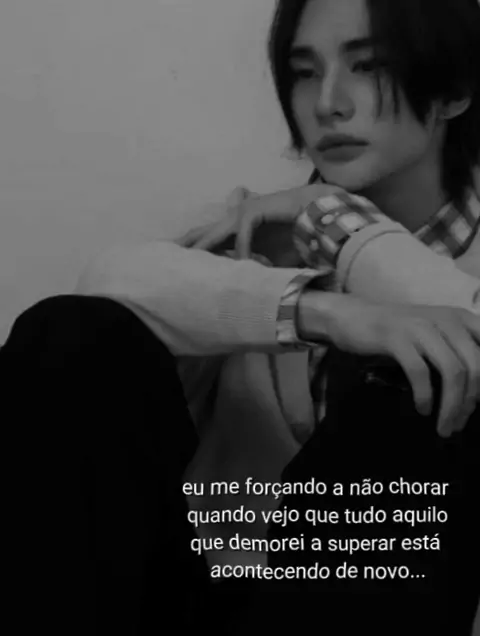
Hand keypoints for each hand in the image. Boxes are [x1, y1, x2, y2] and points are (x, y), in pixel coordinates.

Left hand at [178, 183, 342, 257]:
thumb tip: (249, 291)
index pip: (207, 241)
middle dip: (185, 247)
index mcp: (235, 232)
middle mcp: (233, 221)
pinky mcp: (253, 211)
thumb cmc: (296, 239)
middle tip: (166, 259)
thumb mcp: (272, 262)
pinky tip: (244, 264)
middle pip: (202, 234)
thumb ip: (258, 271)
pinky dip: (242, 250)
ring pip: (215, 234)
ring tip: (190, 266)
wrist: (317, 217)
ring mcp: (241, 214)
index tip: (177, 266)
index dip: (192, 252)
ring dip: (204, 249)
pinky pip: (241, 235)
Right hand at [299, 291, 479, 436]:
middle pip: (475, 366)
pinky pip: (420, 372)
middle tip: (458, 425)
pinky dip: (425, 395)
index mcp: (460, 318)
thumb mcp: (434, 336)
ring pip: (452, 371)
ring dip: (452, 406)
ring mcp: (420, 327)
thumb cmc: (396, 331)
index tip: (479, 407)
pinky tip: (423, 409)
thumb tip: (476, 393)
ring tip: (444, 427)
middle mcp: (446, 319)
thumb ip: (458, 353)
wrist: (353, 317)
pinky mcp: (396, 337)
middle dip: (471, 402)